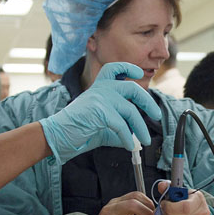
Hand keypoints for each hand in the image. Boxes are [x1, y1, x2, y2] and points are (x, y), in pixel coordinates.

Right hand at [39, 62, 160, 162]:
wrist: (57, 136)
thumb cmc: (77, 131)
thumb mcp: (102, 127)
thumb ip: (118, 128)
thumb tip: (134, 138)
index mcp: (99, 87)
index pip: (115, 69)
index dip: (129, 68)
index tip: (139, 75)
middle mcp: (101, 89)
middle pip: (132, 88)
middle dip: (147, 103)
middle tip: (156, 116)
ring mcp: (100, 98)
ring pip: (130, 110)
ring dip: (141, 127)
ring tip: (145, 140)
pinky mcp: (99, 110)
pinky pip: (121, 125)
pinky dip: (127, 137)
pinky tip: (129, 146)